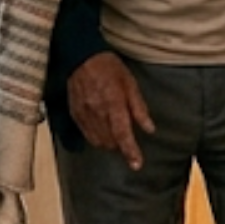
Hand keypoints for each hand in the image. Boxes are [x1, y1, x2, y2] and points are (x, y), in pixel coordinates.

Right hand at [67, 53, 153, 169]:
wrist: (81, 58)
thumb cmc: (110, 69)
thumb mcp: (131, 84)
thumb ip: (139, 108)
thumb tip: (149, 129)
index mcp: (114, 104)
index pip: (123, 134)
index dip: (130, 152)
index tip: (137, 165)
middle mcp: (98, 113)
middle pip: (110, 142)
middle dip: (120, 146)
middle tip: (127, 141)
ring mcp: (84, 115)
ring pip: (97, 141)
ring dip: (108, 144)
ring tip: (115, 137)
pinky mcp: (75, 114)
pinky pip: (86, 134)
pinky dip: (96, 138)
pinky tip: (102, 131)